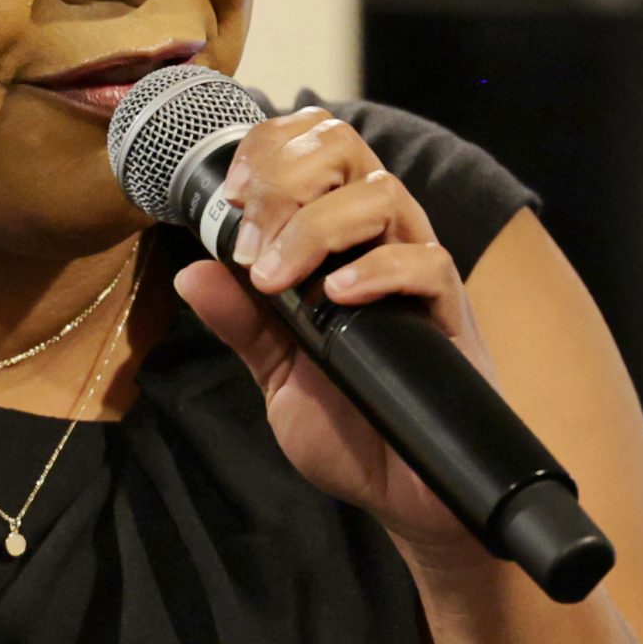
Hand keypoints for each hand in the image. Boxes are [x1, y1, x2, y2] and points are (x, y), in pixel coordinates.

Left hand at [172, 107, 496, 554]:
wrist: (405, 495)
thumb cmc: (350, 428)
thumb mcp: (277, 374)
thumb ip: (241, 323)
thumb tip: (192, 273)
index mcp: (337, 244)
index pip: (313, 152)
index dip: (270, 151)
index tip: (232, 197)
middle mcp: (380, 244)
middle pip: (347, 149)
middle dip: (288, 175)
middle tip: (253, 232)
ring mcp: (418, 275)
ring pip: (384, 194)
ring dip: (317, 226)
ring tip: (279, 278)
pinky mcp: (450, 315)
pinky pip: (426, 263)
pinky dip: (375, 271)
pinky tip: (336, 298)